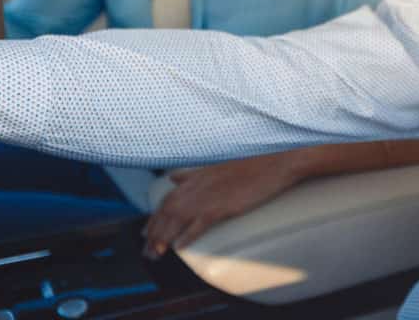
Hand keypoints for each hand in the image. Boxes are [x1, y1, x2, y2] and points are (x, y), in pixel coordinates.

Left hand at [142, 151, 302, 257]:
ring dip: (164, 238)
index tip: (145, 231)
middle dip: (153, 231)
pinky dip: (187, 236)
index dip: (154, 216)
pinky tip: (180, 248)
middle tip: (146, 250)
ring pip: (178, 220)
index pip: (167, 198)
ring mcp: (209, 196)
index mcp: (197, 176)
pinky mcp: (221, 206)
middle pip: (167, 211)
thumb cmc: (248, 166)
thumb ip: (192, 174)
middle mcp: (198, 186)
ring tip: (156, 253)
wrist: (274, 165)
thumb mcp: (216, 166)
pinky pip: (198, 225)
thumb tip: (173, 178)